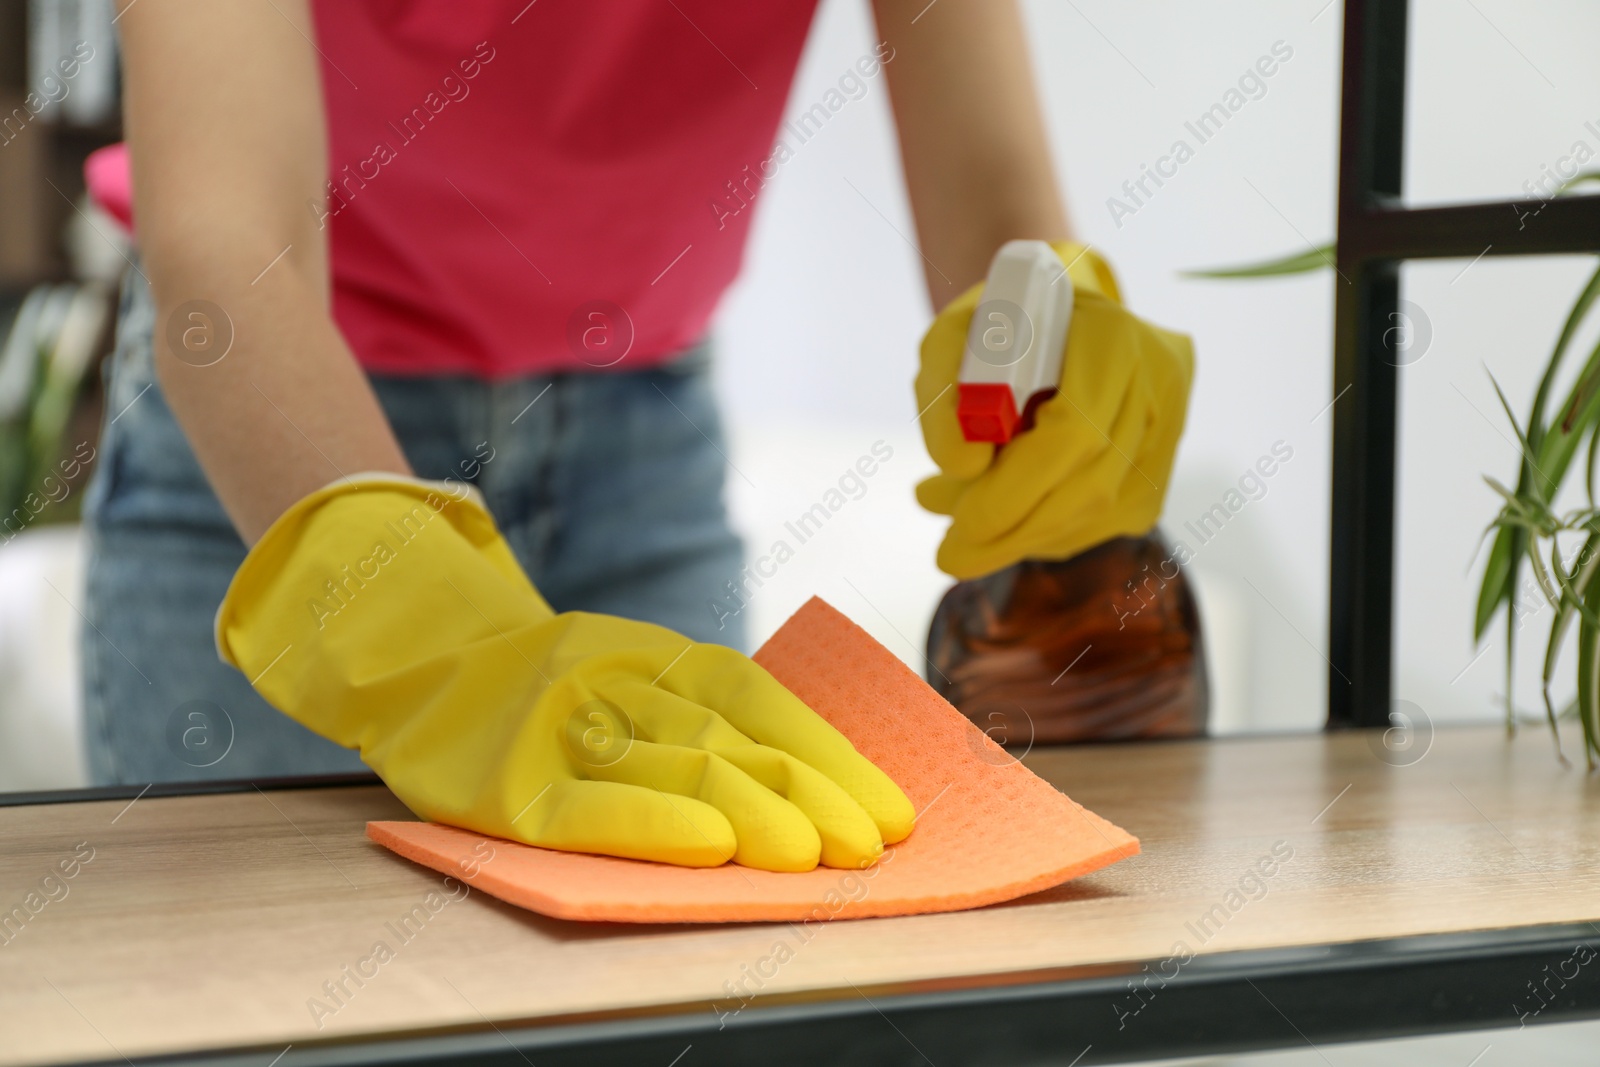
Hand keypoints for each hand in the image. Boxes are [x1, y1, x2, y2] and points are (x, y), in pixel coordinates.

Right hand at [217, 478, 914, 871]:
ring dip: (751, 810)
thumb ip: (699, 720)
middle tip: (868, 847)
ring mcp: (557, 728)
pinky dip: (650, 822)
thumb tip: (811, 785)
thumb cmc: (539, 689)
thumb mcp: (622, 679)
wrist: (406, 659)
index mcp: (650, 657)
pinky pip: (586, 808)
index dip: (830, 754)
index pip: (760, 702)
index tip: (892, 809)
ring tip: (813, 855)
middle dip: (808, 795)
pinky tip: (708, 846)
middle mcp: (613, 681)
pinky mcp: (503, 787)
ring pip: (669, 762)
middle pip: (729, 738)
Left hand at [914, 242, 1193, 578]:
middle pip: (1092, 484)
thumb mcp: (956, 334)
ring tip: (963, 536)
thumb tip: (963, 468)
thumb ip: (943, 389)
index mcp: (1113, 337)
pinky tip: (1008, 525)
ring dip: (1026, 539)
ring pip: (1102, 512)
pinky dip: (1049, 533)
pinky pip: (1107, 520)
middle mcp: (1158, 381)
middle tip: (950, 556)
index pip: (1075, 432)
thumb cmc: (1002, 321)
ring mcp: (1170, 426)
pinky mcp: (1163, 463)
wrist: (1065, 313)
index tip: (960, 523)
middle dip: (1014, 532)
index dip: (1017, 490)